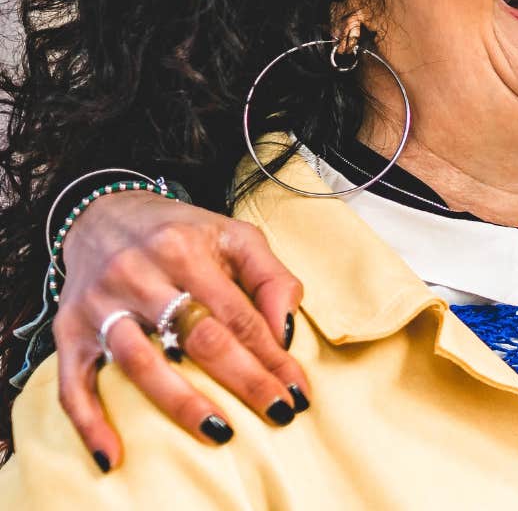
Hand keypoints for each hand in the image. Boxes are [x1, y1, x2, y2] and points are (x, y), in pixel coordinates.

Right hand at [50, 191, 309, 468]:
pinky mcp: (69, 329)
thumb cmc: (181, 233)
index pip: (238, 314)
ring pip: (140, 362)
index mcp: (185, 250)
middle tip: (278, 412)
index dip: (272, 355)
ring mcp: (100, 304)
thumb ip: (271, 276)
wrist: (103, 213)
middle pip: (197, 338)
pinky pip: (72, 382)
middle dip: (244, 380)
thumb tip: (287, 329)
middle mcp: (139, 274)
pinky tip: (113, 454)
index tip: (297, 390)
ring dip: (181, 403)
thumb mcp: (234, 236)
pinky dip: (90, 421)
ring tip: (220, 433)